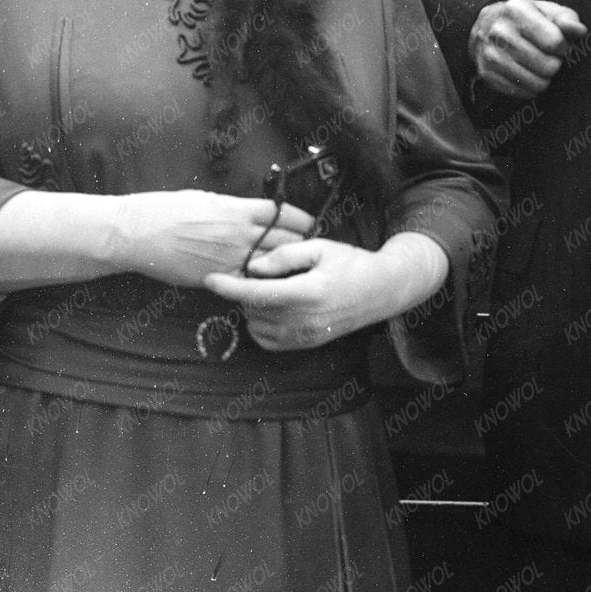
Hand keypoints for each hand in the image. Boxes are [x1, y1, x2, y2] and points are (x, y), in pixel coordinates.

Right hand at [109, 188, 315, 289]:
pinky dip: (260, 284)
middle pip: (285, 240)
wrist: (138, 233)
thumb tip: (251, 213)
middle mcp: (239, 234)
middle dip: (300, 245)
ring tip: (298, 271)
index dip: (302, 220)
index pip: (282, 214)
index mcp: (238, 210)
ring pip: (271, 265)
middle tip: (312, 250)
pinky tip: (268, 286)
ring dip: (285, 268)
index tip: (310, 224)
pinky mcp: (217, 278)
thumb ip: (234, 208)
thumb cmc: (167, 210)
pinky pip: (247, 283)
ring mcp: (230, 258)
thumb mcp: (207, 199)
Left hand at [203, 231, 450, 350]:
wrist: (381, 290)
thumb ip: (284, 256)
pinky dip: (261, 325)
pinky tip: (272, 307)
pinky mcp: (306, 344)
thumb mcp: (320, 247)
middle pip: (253, 309)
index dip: (228, 287)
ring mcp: (305, 336)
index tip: (209, 279)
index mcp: (306, 293)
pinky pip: (268, 340)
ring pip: (257, 325)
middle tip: (260, 272)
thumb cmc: (351, 263)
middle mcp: (304, 320)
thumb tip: (253, 267)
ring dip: (252, 307)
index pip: (255, 293)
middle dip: (245, 290)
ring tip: (270, 288)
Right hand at [469, 0, 586, 97]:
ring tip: (539, 66)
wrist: (485, 28)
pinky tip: (528, 74)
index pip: (554, 42)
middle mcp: (500, 32)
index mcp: (517, 10)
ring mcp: (491, 55)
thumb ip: (567, 19)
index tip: (557, 44)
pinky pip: (524, 93)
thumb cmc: (526, 20)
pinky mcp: (487, 74)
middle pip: (548, 66)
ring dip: (545, 78)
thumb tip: (580, 31)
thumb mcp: (547, 11)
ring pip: (538, 84)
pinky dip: (532, 88)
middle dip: (555, 64)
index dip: (563, 47)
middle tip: (548, 57)